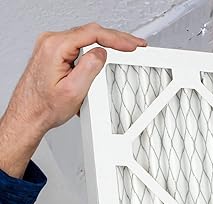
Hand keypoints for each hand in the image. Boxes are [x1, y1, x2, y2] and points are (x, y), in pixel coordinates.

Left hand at [0, 23, 146, 177]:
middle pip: (90, 32)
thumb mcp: (73, 90)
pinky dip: (95, 48)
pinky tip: (106, 52)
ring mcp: (51, 46)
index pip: (92, 34)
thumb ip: (89, 68)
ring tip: (124, 48)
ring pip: (86, 38)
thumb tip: (102, 53)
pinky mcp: (54, 53)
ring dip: (106, 43)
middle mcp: (51, 42)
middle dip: (116, 38)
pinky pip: (79, 45)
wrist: (29, 114)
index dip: (116, 38)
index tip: (131, 45)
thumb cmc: (45, 106)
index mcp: (55, 47)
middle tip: (134, 44)